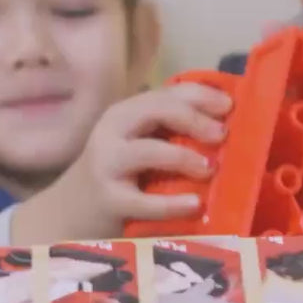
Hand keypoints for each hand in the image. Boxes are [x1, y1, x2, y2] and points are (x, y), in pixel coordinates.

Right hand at [11, 83, 231, 243]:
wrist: (72, 210)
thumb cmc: (120, 174)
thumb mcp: (140, 142)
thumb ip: (172, 130)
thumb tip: (226, 123)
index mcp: (126, 112)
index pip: (168, 92)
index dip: (202, 96)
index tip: (230, 107)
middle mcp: (113, 131)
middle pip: (157, 110)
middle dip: (195, 119)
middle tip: (223, 135)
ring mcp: (107, 165)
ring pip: (150, 151)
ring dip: (184, 157)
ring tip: (209, 169)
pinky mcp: (108, 200)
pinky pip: (145, 201)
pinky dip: (173, 203)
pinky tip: (195, 204)